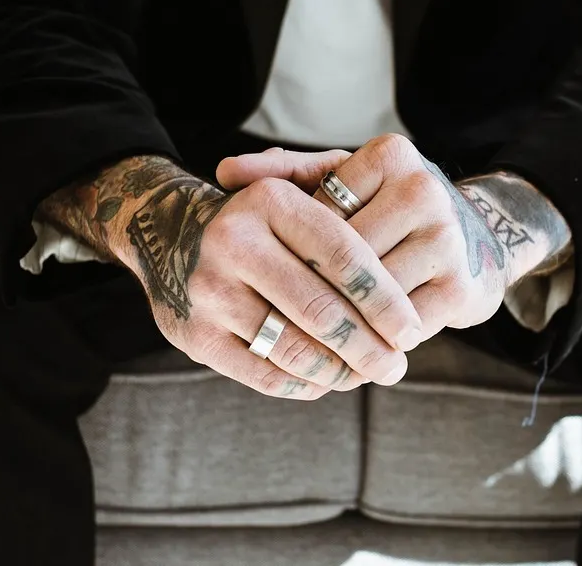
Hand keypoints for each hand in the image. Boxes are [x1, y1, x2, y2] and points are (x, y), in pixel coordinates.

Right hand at [38, 156, 423, 399]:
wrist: (170, 235)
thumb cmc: (263, 224)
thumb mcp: (298, 196)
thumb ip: (351, 228)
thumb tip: (404, 301)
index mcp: (270, 201)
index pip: (343, 256)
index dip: (384, 299)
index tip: (411, 329)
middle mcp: (233, 241)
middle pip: (321, 310)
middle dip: (369, 347)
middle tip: (396, 366)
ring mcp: (209, 291)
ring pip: (295, 349)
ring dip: (340, 371)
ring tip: (366, 375)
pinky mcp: (195, 336)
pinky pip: (265, 374)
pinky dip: (304, 384)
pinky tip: (326, 381)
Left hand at [218, 135, 572, 346]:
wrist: (478, 243)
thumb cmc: (390, 212)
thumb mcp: (346, 182)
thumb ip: (287, 174)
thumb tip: (225, 171)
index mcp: (391, 156)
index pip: (319, 212)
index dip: (289, 248)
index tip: (261, 273)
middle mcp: (423, 190)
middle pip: (340, 257)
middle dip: (305, 290)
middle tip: (262, 316)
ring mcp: (446, 240)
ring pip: (365, 297)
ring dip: (333, 328)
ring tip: (294, 344)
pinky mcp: (460, 288)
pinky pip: (395, 328)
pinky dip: (366, 348)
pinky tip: (341, 360)